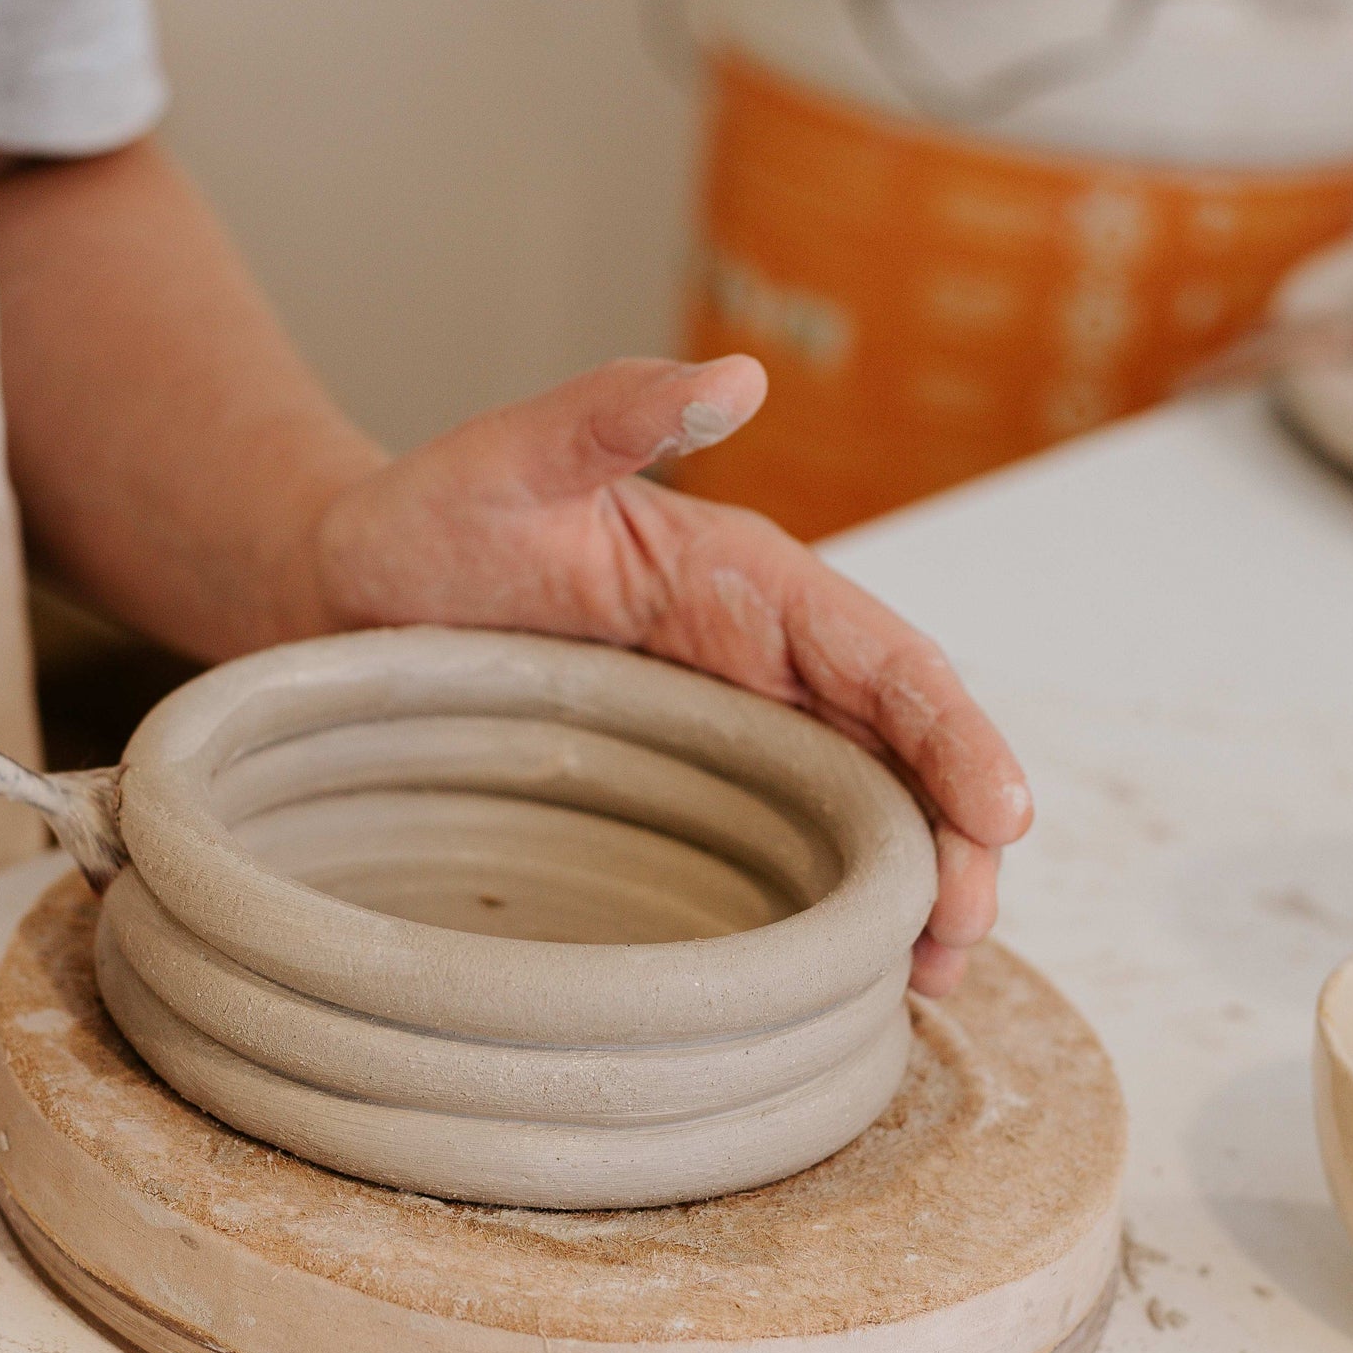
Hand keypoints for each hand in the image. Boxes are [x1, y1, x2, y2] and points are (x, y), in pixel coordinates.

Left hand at [308, 357, 1031, 994]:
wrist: (351, 591)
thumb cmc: (429, 519)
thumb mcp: (512, 459)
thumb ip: (617, 414)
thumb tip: (739, 373)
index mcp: (747, 582)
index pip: (886, 659)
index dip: (954, 737)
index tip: (1001, 818)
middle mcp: (762, 660)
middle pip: (900, 751)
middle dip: (954, 839)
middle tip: (962, 936)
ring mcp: (732, 732)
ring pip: (863, 810)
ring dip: (912, 888)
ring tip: (936, 979)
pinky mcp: (691, 790)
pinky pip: (791, 847)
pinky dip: (836, 907)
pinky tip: (857, 974)